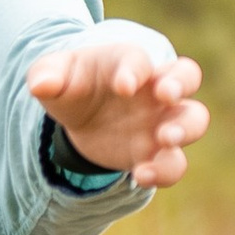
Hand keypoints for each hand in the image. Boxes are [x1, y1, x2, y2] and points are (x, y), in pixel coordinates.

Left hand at [26, 21, 206, 187]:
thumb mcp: (53, 76)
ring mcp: (161, 119)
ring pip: (194, 118)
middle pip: (187, 74)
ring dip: (186, 127)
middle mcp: (154, 88)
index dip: (133, 69)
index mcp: (127, 62)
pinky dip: (164, 170)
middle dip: (181, 83)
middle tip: (165, 95)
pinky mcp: (156, 152)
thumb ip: (47, 76)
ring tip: (165, 139)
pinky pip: (174, 162)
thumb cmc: (73, 84)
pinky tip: (140, 175)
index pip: (137, 59)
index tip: (122, 86)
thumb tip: (41, 84)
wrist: (81, 114)